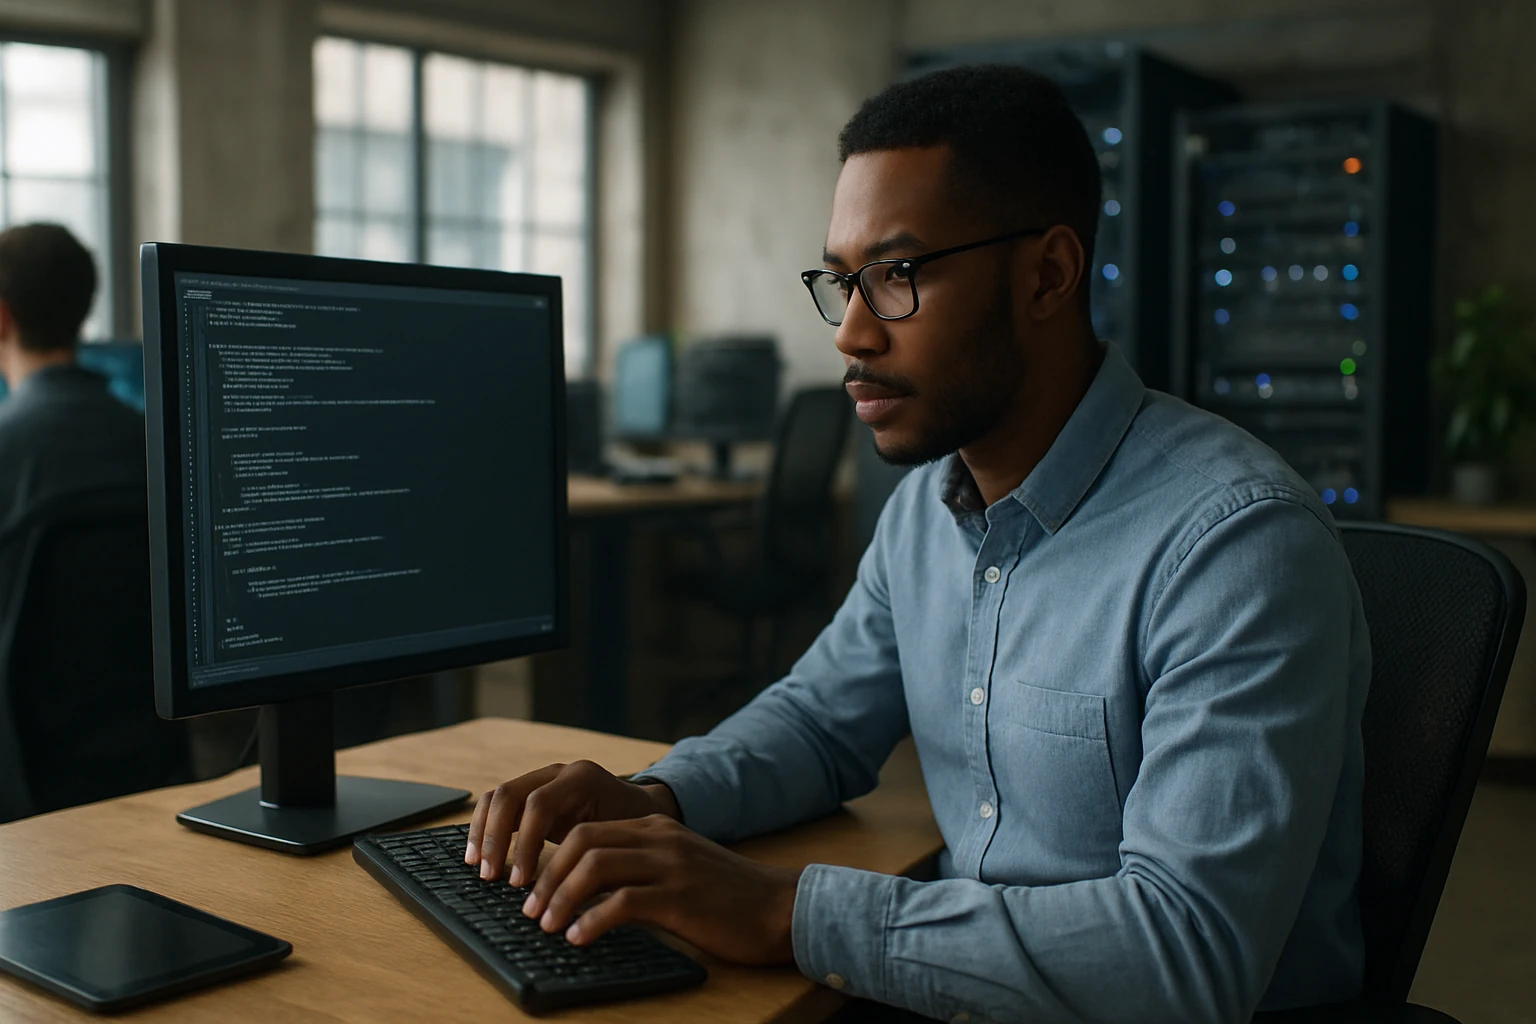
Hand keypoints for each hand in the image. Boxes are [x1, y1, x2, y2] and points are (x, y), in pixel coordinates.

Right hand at [465, 760, 679, 884]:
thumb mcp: (620, 840)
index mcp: (582, 779)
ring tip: (478, 867)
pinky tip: (480, 855)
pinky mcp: (530, 794)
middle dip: (495, 837)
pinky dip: (484, 828)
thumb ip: (593, 856)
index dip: (524, 844)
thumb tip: (565, 895)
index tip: (520, 881)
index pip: (539, 805)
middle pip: (511, 795)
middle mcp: (558, 773)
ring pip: (497, 796)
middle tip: (490, 876)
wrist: (642, 809)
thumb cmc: (634, 831)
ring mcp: (542, 780)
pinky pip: (498, 805)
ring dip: (483, 832)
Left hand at [520, 813, 801, 964]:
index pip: (587, 830)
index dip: (551, 859)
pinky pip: (622, 903)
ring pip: (594, 866)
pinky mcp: (680, 897)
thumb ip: (639, 870)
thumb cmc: (727, 898)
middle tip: (529, 908)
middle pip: (582, 841)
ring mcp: (670, 865)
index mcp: (655, 828)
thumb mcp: (678, 870)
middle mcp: (659, 838)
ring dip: (560, 897)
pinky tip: (579, 938)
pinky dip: (591, 920)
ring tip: (546, 925)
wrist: (780, 908)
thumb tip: (587, 894)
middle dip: (547, 876)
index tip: (533, 890)